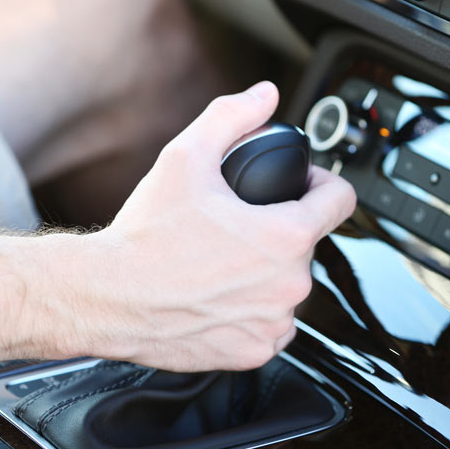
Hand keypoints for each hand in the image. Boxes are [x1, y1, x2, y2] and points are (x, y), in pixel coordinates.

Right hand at [48, 82, 355, 370]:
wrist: (108, 298)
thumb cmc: (145, 237)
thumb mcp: (186, 157)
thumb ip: (231, 117)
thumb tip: (264, 96)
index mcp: (286, 236)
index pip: (342, 201)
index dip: (322, 184)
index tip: (303, 187)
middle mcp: (289, 285)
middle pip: (307, 245)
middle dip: (281, 231)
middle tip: (238, 228)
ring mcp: (273, 323)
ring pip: (288, 288)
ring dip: (268, 274)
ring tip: (224, 263)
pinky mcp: (254, 352)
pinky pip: (270, 325)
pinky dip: (253, 312)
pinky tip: (219, 297)